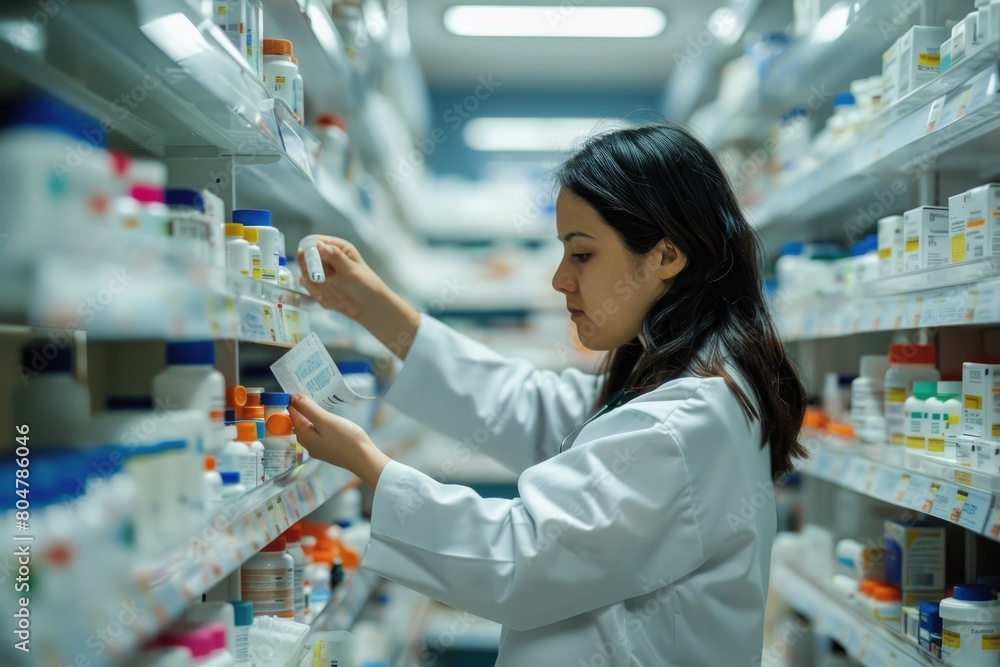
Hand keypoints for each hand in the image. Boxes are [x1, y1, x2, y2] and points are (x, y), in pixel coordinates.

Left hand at [288, 393, 390, 489]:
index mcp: (302, 434)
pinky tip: (327, 418)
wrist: (363, 458)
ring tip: (320, 402)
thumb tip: (293, 397)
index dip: (294, 399)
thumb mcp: (325, 420)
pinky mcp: (325, 449)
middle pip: (298, 419)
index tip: (301, 387)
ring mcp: (315, 447)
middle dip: (302, 406)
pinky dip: (318, 422)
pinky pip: (316, 432)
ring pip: (308, 425)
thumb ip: (308, 408)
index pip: (291, 412)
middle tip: (312, 392)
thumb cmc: (345, 439)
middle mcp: (306, 442)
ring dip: (311, 413)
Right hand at [296, 236, 421, 360]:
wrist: (370, 308)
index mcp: (339, 248)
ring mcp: (323, 273)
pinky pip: (309, 285)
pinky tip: (321, 296)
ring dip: (310, 280)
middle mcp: (329, 258)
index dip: (310, 248)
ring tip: (321, 288)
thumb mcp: (353, 271)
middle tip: (316, 276)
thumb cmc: (368, 286)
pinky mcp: (320, 286)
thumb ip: (336, 258)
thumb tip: (320, 245)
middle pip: (308, 256)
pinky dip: (312, 290)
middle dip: (308, 266)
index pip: (317, 242)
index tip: (309, 258)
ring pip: (306, 271)